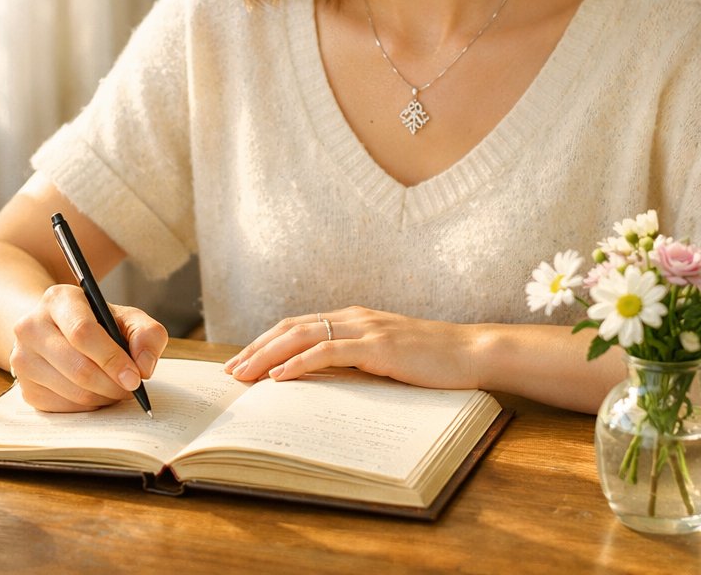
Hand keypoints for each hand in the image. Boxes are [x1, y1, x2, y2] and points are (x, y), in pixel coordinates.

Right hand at [8, 283, 167, 411]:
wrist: (57, 331)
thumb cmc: (97, 324)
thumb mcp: (126, 318)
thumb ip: (146, 334)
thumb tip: (144, 366)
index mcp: (58, 300)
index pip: (83, 332)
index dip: (112, 359)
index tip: (135, 377)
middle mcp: (31, 326)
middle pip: (78, 368)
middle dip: (112, 384)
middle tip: (131, 388)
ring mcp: (22, 358)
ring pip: (73, 392)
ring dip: (104, 396)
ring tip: (116, 388)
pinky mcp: (25, 387)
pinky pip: (64, 408)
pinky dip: (88, 405)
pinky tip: (96, 392)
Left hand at [223, 306, 486, 388]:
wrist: (471, 352)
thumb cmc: (433, 361)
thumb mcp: (387, 359)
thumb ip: (357, 361)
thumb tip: (323, 382)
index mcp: (354, 319)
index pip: (298, 326)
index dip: (266, 342)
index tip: (241, 362)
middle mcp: (354, 317)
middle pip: (291, 328)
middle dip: (256, 348)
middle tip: (229, 372)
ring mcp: (365, 329)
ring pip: (303, 336)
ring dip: (268, 355)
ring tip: (244, 375)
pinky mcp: (377, 345)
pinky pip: (329, 351)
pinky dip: (299, 362)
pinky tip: (280, 376)